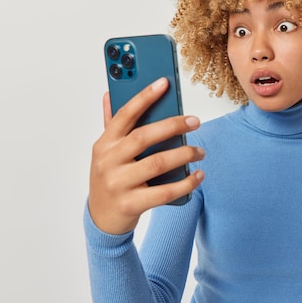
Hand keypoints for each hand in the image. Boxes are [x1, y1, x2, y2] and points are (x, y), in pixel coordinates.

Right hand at [88, 77, 204, 234]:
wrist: (101, 219)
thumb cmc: (110, 178)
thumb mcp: (106, 151)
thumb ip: (111, 123)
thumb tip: (110, 93)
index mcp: (104, 143)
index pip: (124, 114)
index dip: (144, 97)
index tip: (164, 83)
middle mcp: (108, 161)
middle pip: (144, 137)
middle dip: (173, 126)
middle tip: (195, 122)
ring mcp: (118, 183)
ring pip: (157, 163)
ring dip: (184, 154)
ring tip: (200, 151)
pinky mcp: (131, 204)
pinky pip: (165, 192)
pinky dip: (185, 183)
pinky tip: (198, 175)